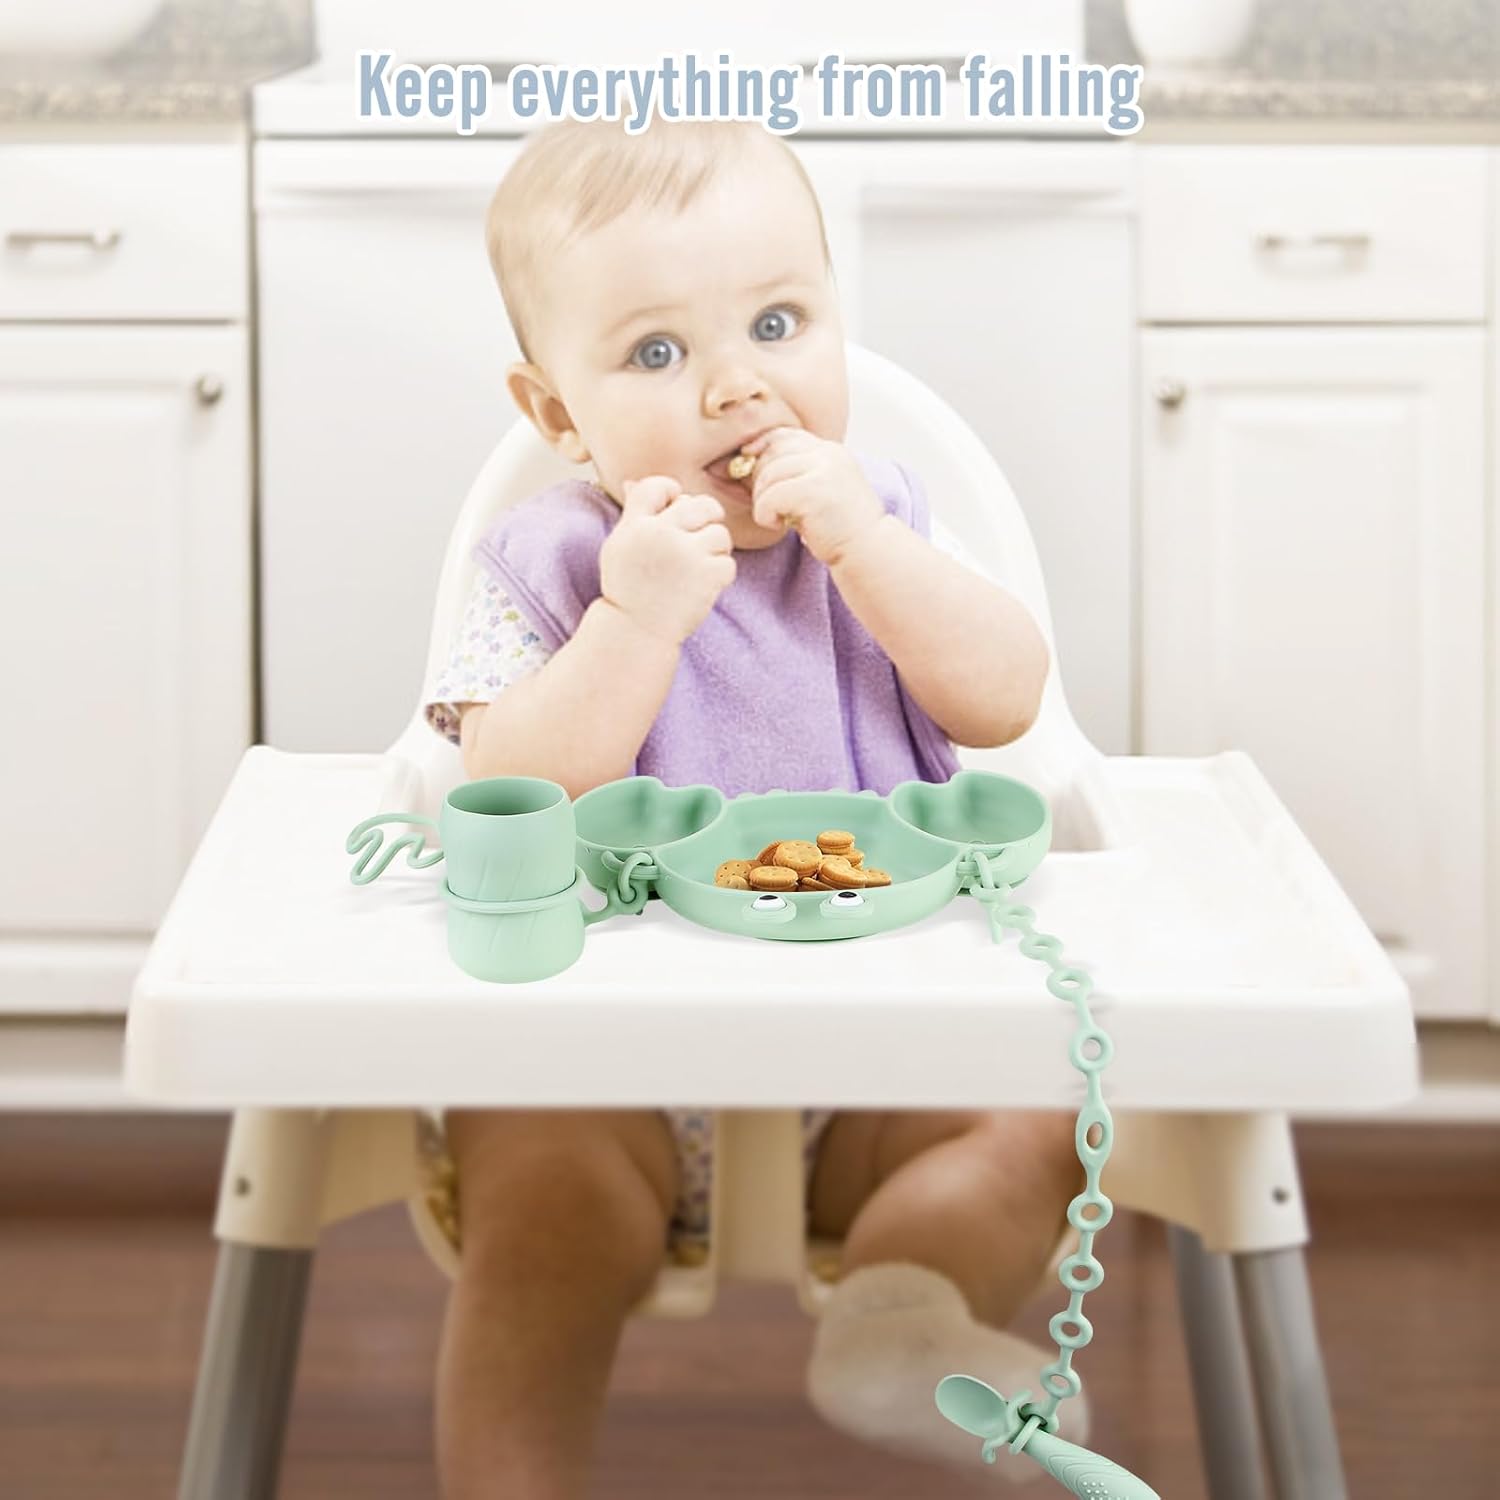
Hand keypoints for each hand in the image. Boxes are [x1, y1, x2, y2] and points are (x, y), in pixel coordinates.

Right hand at [599, 476, 735, 643]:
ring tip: (700, 567)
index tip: (675, 511)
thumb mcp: (620, 546)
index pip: (658, 485)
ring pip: (720, 534)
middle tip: (699, 539)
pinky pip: (728, 563)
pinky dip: (720, 575)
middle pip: (700, 505)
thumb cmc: (628, 589)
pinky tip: (703, 585)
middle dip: (706, 520)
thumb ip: (634, 514)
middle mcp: (660, 533)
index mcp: (635, 524)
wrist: (635, 631)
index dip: (672, 493)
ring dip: (715, 550)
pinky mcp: (706, 575)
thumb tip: (632, 482)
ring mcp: (685, 553)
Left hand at [743, 428, 884, 565]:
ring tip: (775, 518)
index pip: (785, 435)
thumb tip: (748, 461)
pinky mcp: (814, 491)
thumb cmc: (840, 528)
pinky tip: (777, 525)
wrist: (868, 550)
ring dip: (761, 500)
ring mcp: (823, 469)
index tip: (746, 463)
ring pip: (767, 475)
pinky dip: (765, 514)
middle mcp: (828, 454)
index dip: (761, 447)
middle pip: (772, 453)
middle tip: (767, 506)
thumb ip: (797, 473)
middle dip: (758, 480)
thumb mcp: (821, 490)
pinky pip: (770, 497)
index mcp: (830, 451)